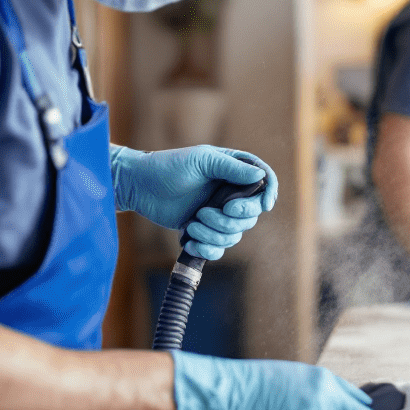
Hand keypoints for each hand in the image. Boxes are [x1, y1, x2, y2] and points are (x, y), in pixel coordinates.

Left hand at [111, 145, 277, 258]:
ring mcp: (218, 213)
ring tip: (191, 225)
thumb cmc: (168, 166)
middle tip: (205, 212)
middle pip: (251, 215)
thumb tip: (261, 177)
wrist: (140, 185)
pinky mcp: (204, 230)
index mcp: (234, 171)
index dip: (268, 194)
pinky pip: (218, 248)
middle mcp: (230, 193)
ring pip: (234, 234)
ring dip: (214, 234)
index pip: (264, 182)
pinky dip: (207, 249)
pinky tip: (189, 241)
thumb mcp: (201, 160)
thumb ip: (231, 168)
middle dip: (230, 220)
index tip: (264, 205)